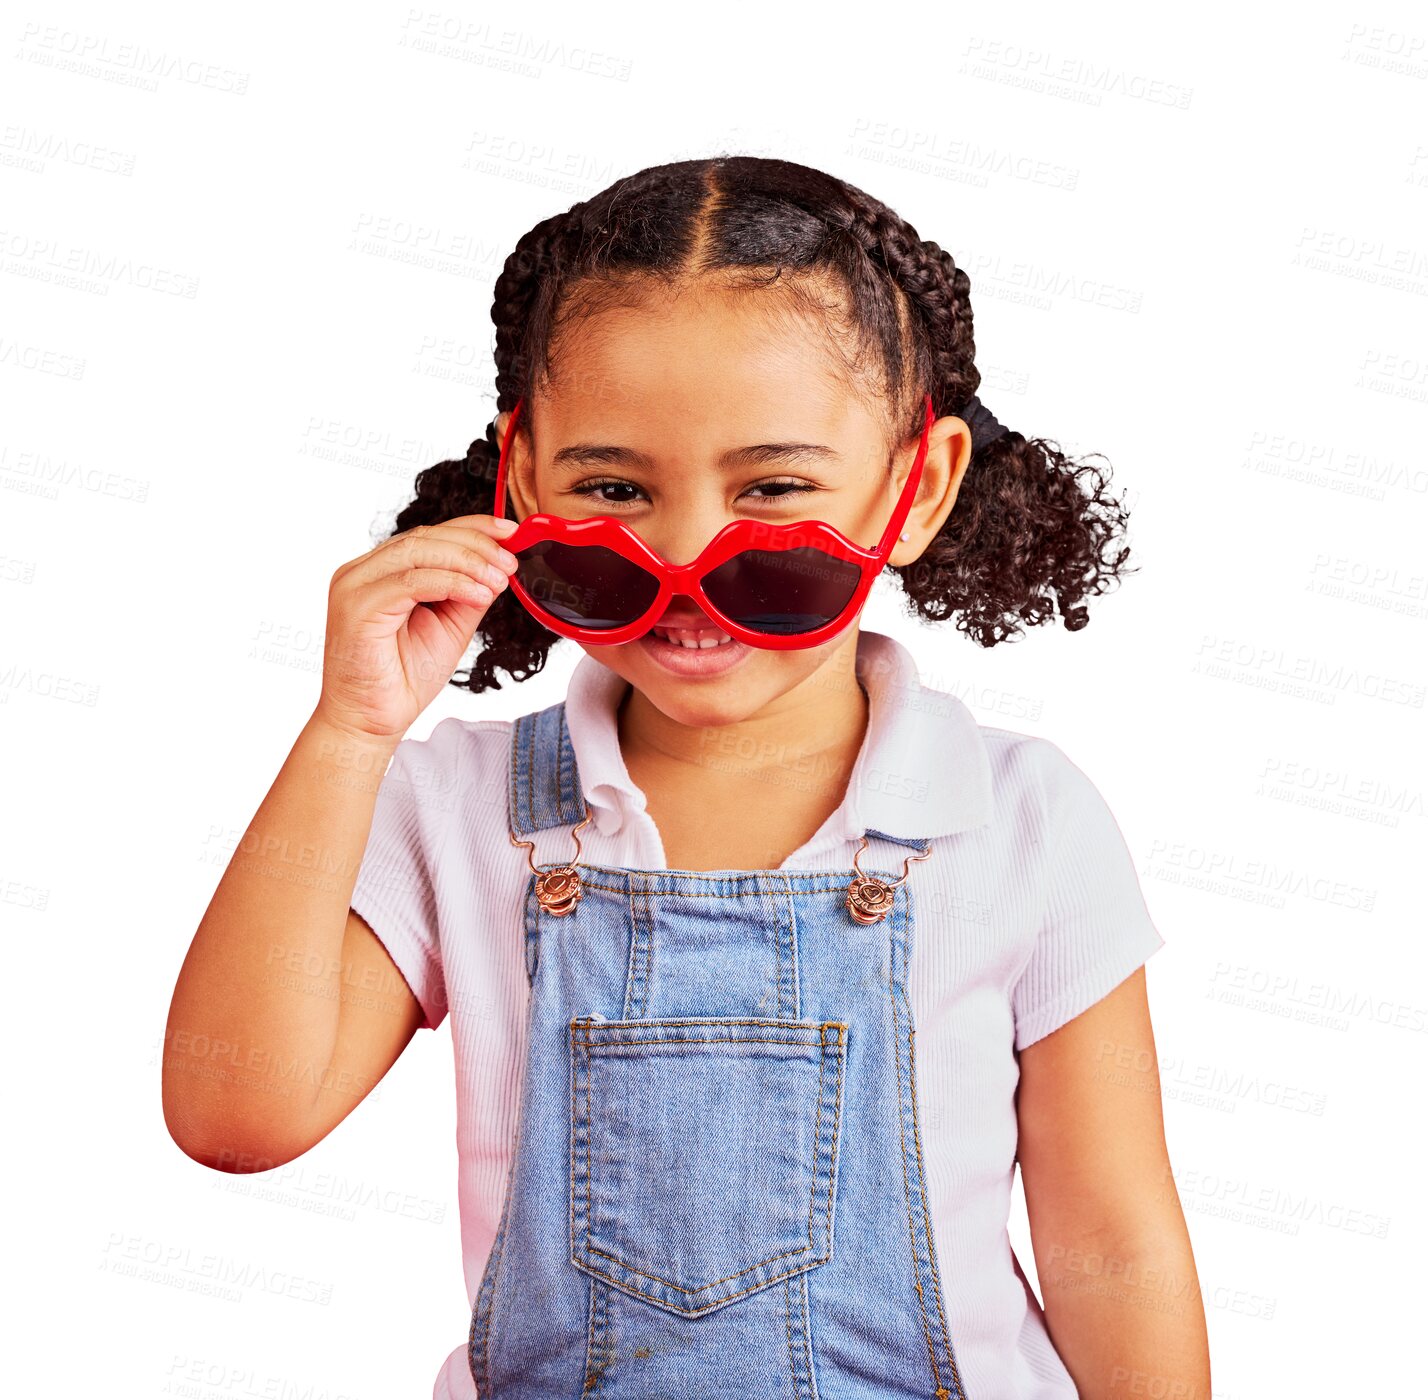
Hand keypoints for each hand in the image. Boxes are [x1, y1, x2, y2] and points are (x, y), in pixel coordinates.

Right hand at [313, 514, 520, 742]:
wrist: (370, 722)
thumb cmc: (403, 678)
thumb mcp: (450, 626)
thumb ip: (468, 593)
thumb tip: (499, 566)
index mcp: (380, 571)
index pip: (428, 536)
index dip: (472, 528)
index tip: (510, 533)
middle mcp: (362, 572)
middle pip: (424, 538)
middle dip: (475, 545)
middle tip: (509, 561)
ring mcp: (355, 586)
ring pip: (418, 553)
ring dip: (467, 562)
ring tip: (499, 579)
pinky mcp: (356, 606)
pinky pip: (411, 581)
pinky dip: (451, 583)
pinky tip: (478, 594)